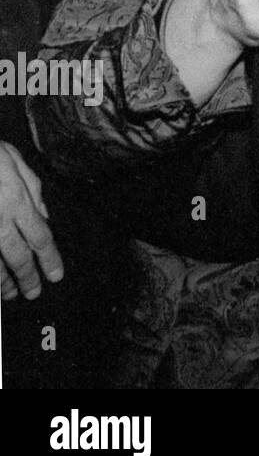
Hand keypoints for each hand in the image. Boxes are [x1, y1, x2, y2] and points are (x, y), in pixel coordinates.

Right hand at [0, 142, 62, 301]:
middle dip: (27, 278)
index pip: (41, 237)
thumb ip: (33, 190)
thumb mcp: (15, 161)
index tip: (56, 275)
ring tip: (8, 294)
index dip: (50, 259)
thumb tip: (44, 215)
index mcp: (17, 201)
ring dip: (1, 281)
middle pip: (17, 256)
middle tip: (34, 293)